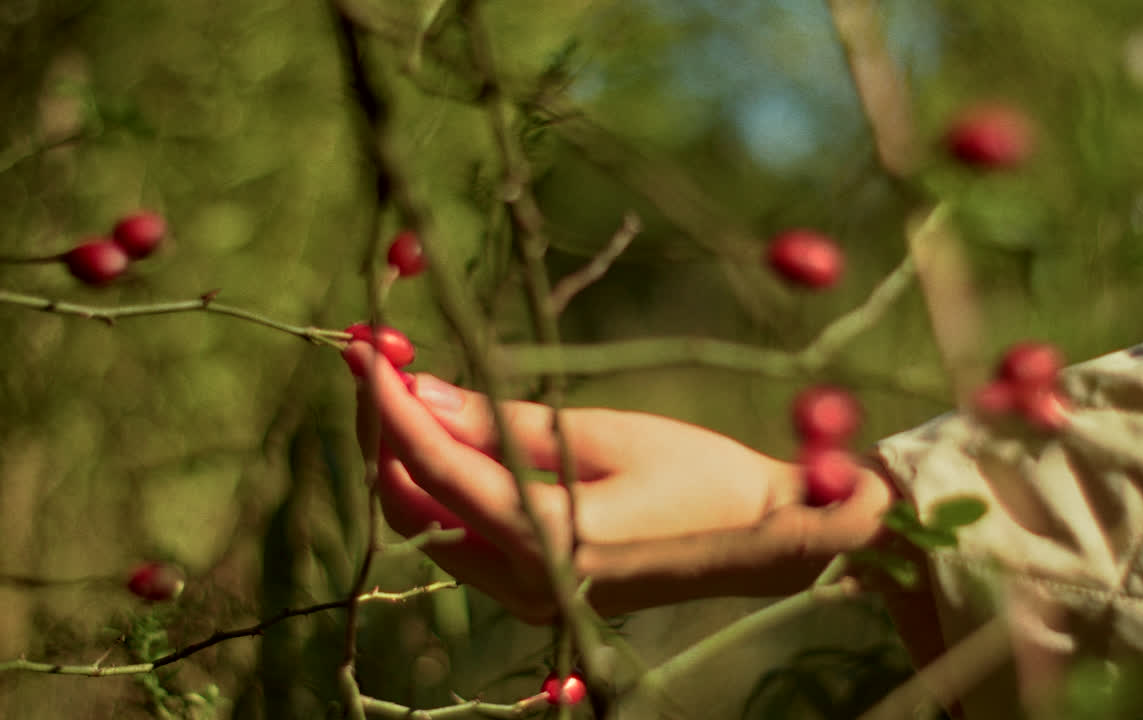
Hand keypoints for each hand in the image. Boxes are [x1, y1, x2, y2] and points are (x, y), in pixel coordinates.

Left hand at [345, 342, 895, 622]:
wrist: (762, 541)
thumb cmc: (702, 475)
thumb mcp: (605, 432)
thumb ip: (505, 422)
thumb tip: (419, 390)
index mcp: (548, 538)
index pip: (434, 468)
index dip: (388, 406)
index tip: (362, 351)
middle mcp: (527, 582)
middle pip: (412, 507)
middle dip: (386, 436)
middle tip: (381, 366)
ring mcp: (531, 598)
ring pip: (430, 526)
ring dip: (409, 460)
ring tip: (410, 388)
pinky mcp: (539, 592)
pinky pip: (463, 539)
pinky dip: (444, 488)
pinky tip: (452, 436)